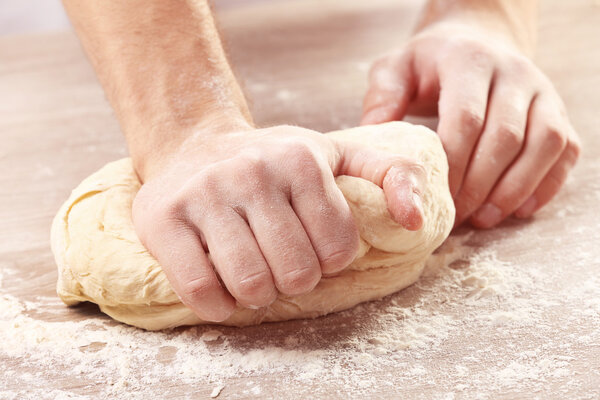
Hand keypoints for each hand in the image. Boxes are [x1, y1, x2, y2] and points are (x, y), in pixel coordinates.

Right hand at [132, 123, 425, 321]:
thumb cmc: (273, 161)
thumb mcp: (335, 154)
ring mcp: (203, 195)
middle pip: (296, 273)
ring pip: (251, 286)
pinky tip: (224, 286)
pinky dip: (219, 304)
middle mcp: (251, 172)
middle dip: (295, 279)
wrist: (192, 143)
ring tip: (254, 272)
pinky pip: (201, 291)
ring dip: (258, 293)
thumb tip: (415, 221)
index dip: (330, 260)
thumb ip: (391, 175)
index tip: (313, 246)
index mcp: (301, 160)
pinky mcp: (162, 221)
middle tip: (282, 262)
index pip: (339, 249)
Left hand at [361, 21, 580, 227]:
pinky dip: (545, 185)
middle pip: (505, 137)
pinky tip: (516, 209)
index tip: (432, 196)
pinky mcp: (558, 111)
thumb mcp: (396, 69)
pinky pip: (565, 151)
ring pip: (544, 144)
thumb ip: (383, 97)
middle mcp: (514, 72)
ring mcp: (543, 91)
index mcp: (469, 61)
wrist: (477, 41)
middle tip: (453, 217)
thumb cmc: (430, 65)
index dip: (451, 165)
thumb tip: (373, 136)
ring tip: (482, 219)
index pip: (466, 118)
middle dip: (478, 185)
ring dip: (514, 189)